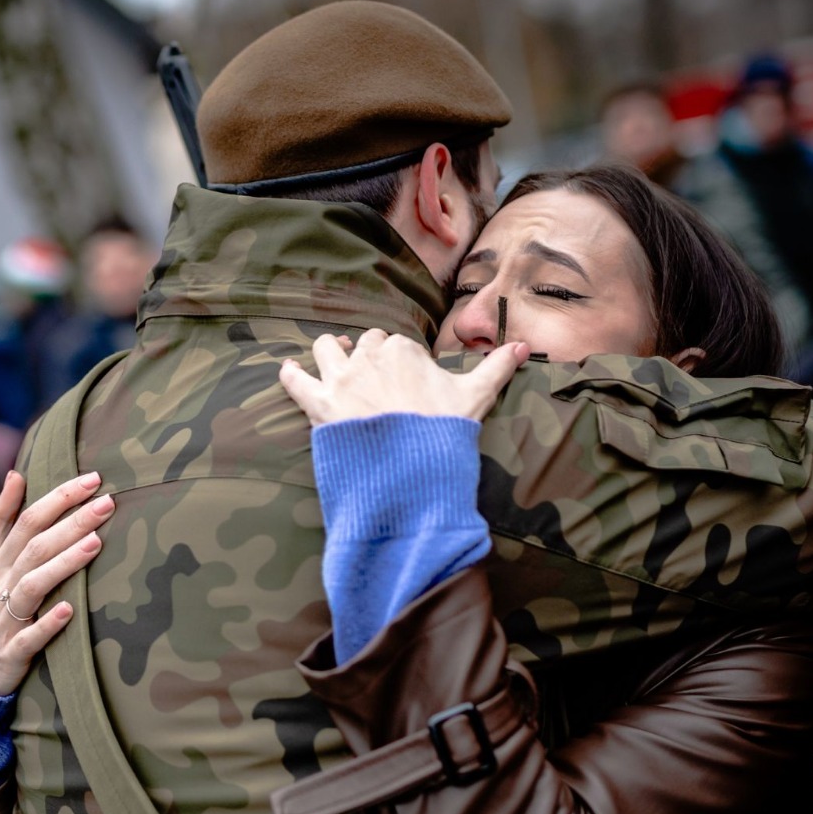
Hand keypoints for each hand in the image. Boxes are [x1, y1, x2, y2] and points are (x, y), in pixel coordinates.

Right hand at [0, 470, 114, 695]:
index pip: (25, 521)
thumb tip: (16, 474)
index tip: (91, 479)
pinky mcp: (10, 653)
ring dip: (63, 564)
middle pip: (34, 546)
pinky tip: (69, 611)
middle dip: (71, 522)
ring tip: (95, 543)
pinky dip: (48, 624)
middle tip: (107, 503)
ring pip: (33, 585)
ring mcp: (3, 618)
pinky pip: (29, 637)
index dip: (56, 498)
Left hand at [279, 330, 527, 426]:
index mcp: (402, 349)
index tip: (403, 378)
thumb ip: (496, 367)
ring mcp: (340, 379)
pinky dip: (289, 373)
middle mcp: (368, 357)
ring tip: (335, 361)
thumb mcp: (475, 396)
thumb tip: (523, 347)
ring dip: (329, 353)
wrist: (412, 470)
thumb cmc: (443, 431)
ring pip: (325, 349)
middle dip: (366, 355)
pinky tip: (289, 370)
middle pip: (362, 344)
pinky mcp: (317, 404)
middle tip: (373, 376)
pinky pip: (293, 379)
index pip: (394, 343)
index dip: (397, 359)